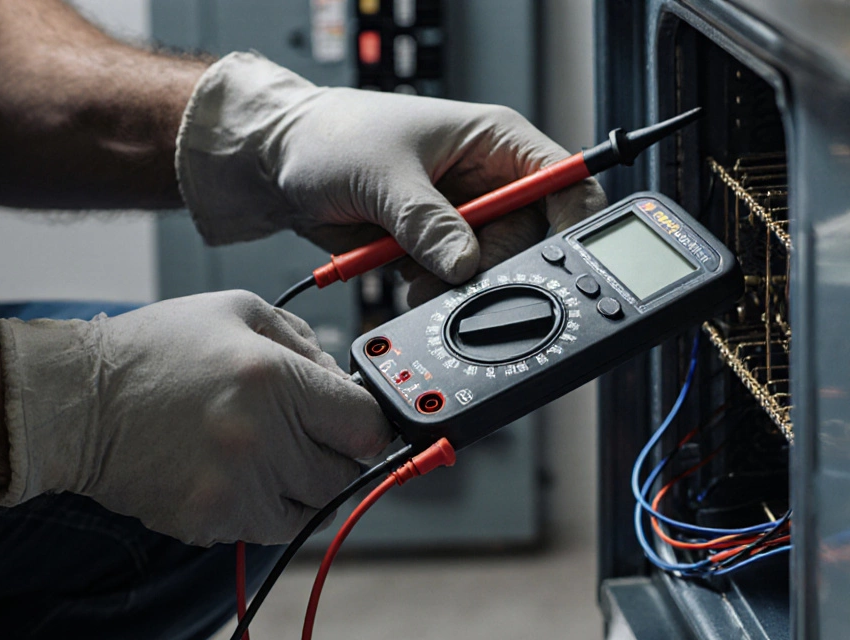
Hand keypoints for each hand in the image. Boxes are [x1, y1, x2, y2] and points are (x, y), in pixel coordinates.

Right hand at [0, 291, 393, 545]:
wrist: (76, 402)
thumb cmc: (155, 351)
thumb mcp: (237, 312)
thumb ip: (303, 342)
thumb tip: (341, 378)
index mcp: (275, 379)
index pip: (367, 427)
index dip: (365, 425)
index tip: (354, 424)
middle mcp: (262, 438)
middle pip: (344, 474)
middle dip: (332, 455)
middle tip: (303, 436)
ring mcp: (236, 487)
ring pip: (311, 510)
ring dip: (301, 488)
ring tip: (264, 455)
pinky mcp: (210, 520)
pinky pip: (266, 528)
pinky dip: (261, 507)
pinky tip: (229, 472)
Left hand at [176, 52, 607, 302]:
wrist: (276, 165)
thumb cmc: (329, 138)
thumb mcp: (383, 175)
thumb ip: (427, 222)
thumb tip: (464, 265)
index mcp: (496, 142)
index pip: (566, 182)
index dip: (572, 223)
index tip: (554, 261)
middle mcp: (488, 182)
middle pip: (531, 241)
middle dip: (495, 266)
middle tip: (454, 275)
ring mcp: (463, 219)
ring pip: (491, 270)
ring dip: (457, 285)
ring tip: (415, 274)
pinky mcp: (436, 249)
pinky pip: (455, 284)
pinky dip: (434, 292)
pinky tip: (406, 278)